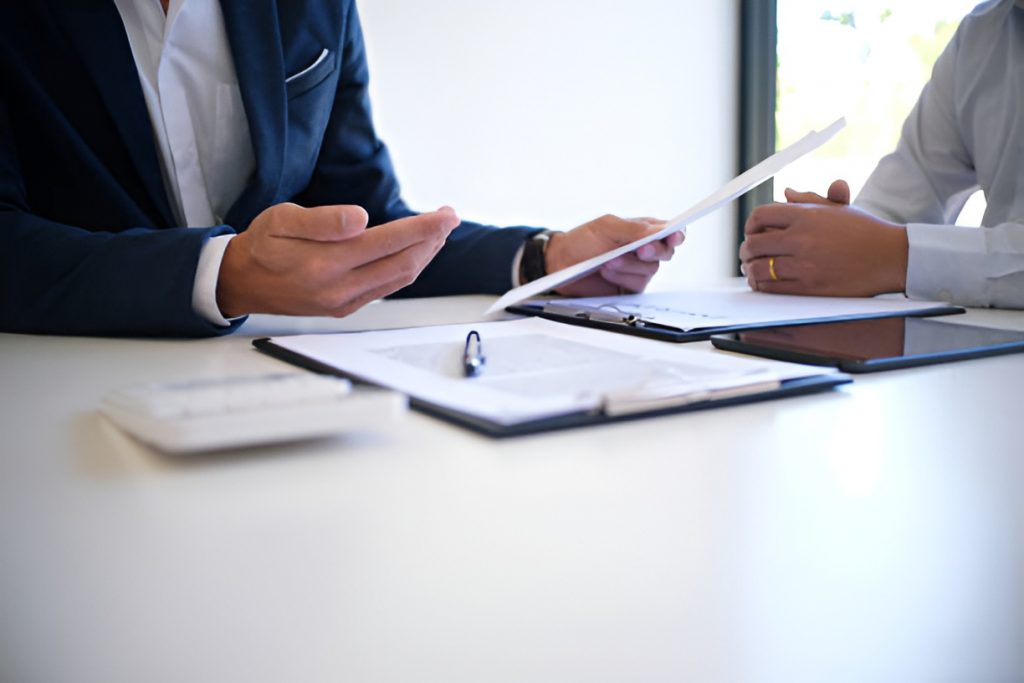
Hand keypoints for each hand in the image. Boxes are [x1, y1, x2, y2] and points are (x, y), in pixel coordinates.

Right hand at [217, 203, 458, 316]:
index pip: (387, 243)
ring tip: (437, 232)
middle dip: (431, 240)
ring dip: (424, 255)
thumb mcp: (281, 219)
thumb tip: (360, 218)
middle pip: (402, 264)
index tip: (444, 215)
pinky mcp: (345, 308)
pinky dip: (406, 269)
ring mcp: (344, 302)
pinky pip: (386, 288)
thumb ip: (322, 220)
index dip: (421, 228)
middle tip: (448, 218)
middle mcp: (338, 288)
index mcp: (324, 263)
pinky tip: (414, 253)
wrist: (240, 282)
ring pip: (398, 279)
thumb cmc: (261, 246)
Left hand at [545, 214, 684, 296]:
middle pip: (665, 252)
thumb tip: (659, 231)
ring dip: (629, 265)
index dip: (676, 234)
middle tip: (641, 249)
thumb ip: (634, 229)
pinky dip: (622, 277)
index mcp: (642, 230)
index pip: (668, 231)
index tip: (675, 236)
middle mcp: (643, 250)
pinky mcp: (629, 288)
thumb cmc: (582, 241)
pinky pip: (636, 284)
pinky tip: (607, 271)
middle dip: (654, 251)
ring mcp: (637, 270)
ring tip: (608, 261)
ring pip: (650, 269)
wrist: (560, 264)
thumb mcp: (607, 227)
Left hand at [739, 180, 907, 296]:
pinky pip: (771, 288)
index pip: (760, 216)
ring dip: (750, 270)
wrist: (891, 256)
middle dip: (746, 250)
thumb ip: (808, 200)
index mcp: (806, 215)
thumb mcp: (837, 209)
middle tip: (747, 254)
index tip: (751, 232)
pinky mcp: (809, 287)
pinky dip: (761, 286)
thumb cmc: (865, 231)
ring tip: (752, 269)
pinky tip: (763, 283)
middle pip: (754, 244)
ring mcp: (804, 264)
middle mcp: (802, 238)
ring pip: (759, 268)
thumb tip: (786, 193)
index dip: (750, 225)